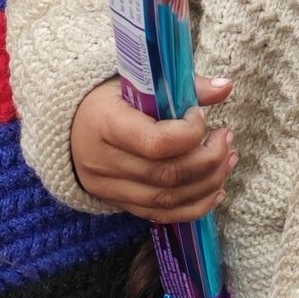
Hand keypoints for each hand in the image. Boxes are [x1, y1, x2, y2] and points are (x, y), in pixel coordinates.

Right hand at [70, 74, 234, 221]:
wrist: (70, 125)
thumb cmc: (109, 98)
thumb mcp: (137, 82)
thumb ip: (181, 86)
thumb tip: (226, 86)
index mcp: (104, 123)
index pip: (156, 142)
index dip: (189, 133)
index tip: (201, 116)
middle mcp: (104, 162)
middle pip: (167, 174)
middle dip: (208, 159)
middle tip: (227, 139)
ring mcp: (110, 188)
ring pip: (168, 199)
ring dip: (208, 182)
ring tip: (228, 160)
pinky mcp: (120, 204)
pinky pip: (162, 214)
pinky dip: (195, 207)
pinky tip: (216, 190)